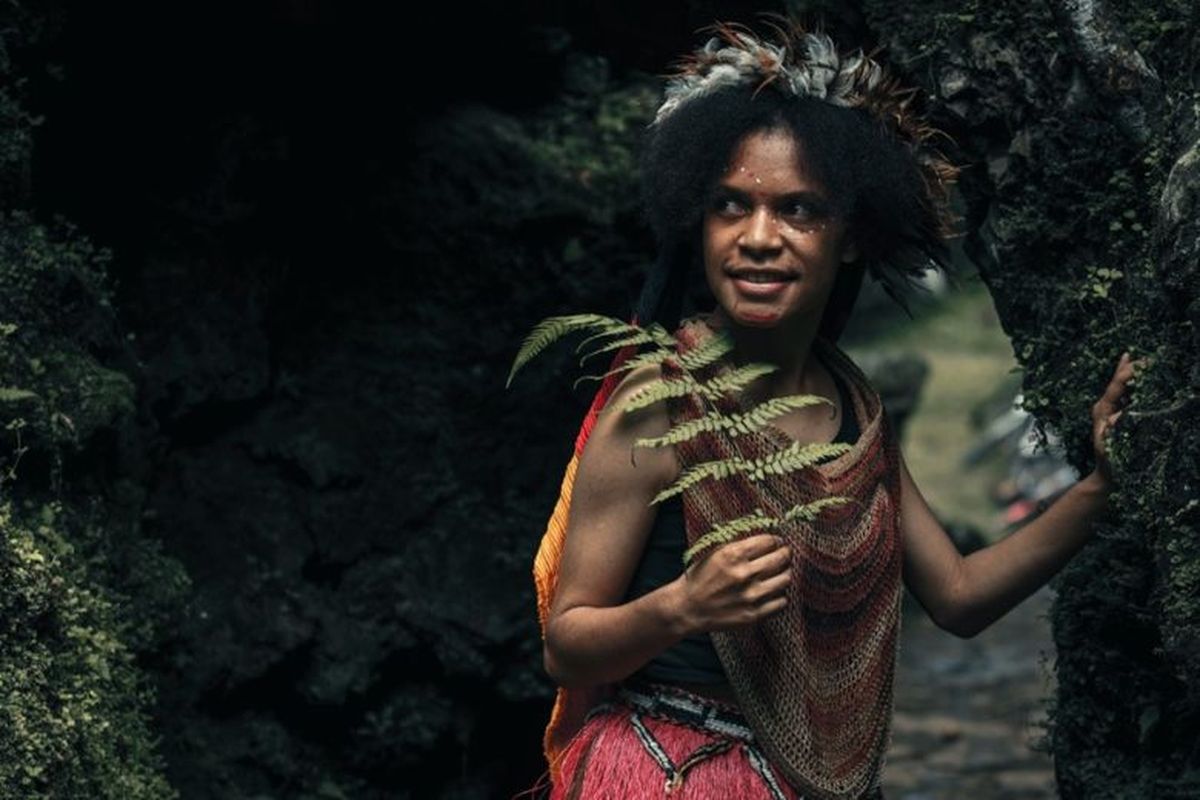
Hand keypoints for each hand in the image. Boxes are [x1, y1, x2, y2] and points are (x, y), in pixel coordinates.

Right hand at [674, 533, 791, 633]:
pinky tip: (771, 592)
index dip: (775, 540)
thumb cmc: (700, 577)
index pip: (769, 541)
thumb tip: (767, 539)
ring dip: (784, 574)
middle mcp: (744, 574)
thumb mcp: (715, 553)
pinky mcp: (754, 615)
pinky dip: (779, 595)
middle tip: (784, 554)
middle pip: (781, 558)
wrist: (688, 608)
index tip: (776, 542)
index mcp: (733, 555)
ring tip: (779, 573)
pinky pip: (781, 602)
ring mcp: (751, 596)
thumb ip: (740, 545)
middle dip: (785, 554)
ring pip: (785, 580)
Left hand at [1090, 351, 1145, 489]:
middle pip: (1119, 381)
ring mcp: (1109, 409)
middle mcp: (1104, 406)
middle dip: (1132, 368)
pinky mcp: (1116, 414)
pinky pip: (1125, 394)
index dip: (1128, 372)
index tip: (1143, 362)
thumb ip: (1113, 431)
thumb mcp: (1109, 446)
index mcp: (1102, 410)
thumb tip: (1120, 416)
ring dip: (1133, 372)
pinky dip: (1131, 381)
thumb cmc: (1108, 461)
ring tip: (1145, 358)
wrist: (1106, 474)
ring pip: (1122, 386)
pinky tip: (1132, 367)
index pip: (1116, 386)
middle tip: (1150, 356)